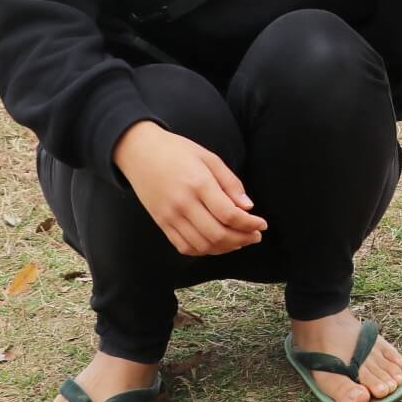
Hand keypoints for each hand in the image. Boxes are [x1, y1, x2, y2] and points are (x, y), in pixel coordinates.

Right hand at [112, 121, 266, 255]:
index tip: (262, 224)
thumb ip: (230, 183)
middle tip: (255, 236)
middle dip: (242, 239)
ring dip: (226, 248)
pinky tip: (217, 243)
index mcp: (198, 184)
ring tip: (240, 241)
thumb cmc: (177, 151)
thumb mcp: (209, 158)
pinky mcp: (161, 223)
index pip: (229, 214)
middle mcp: (183, 204)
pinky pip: (185, 246)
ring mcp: (170, 216)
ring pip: (203, 245)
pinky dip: (204, 250)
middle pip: (218, 234)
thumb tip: (248, 207)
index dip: (250, 224)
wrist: (139, 152)